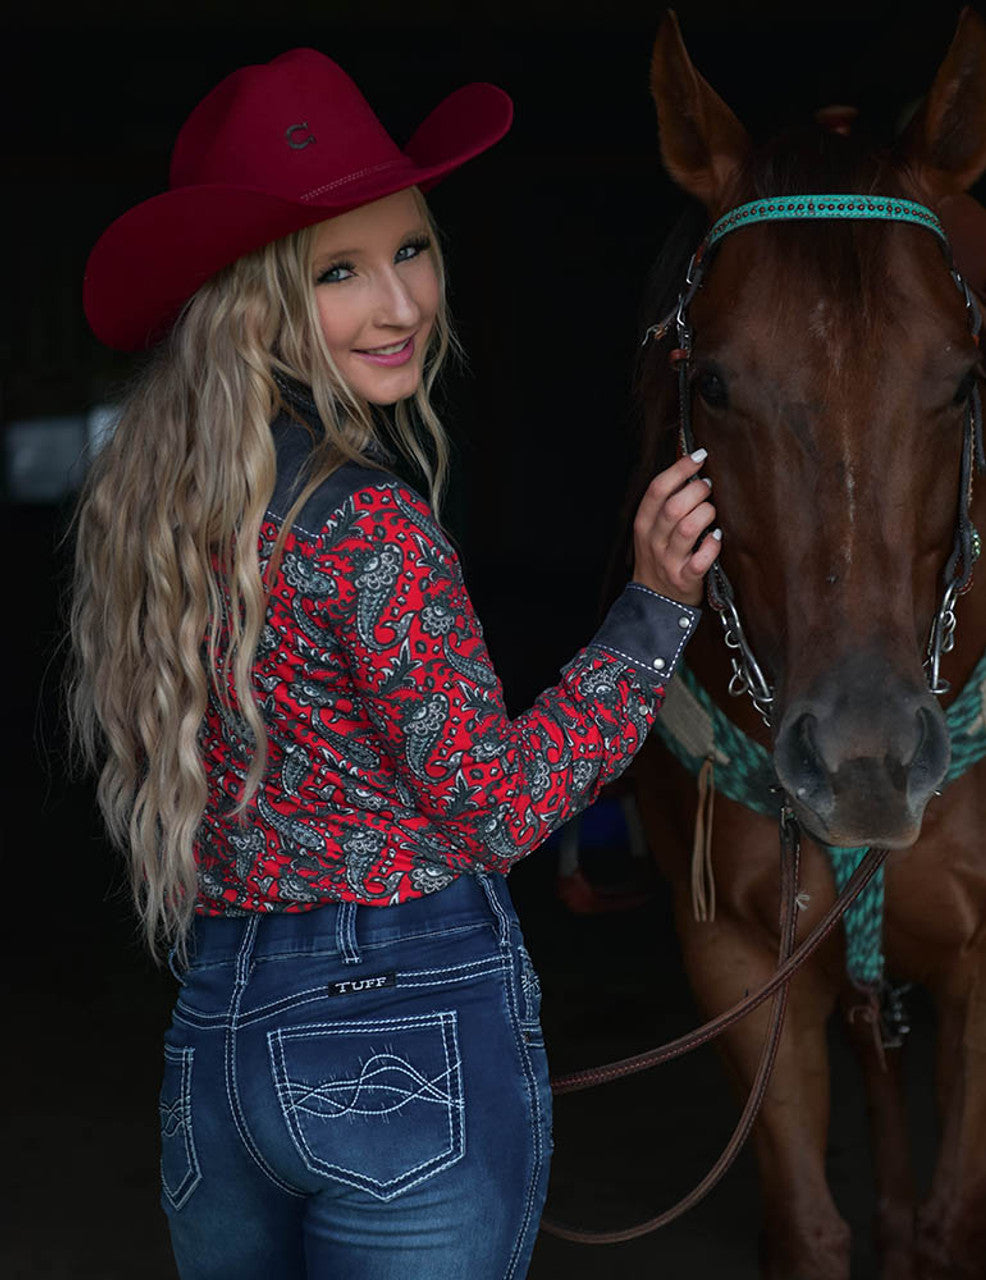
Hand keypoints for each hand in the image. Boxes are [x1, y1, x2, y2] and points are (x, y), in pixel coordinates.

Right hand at [631, 448, 720, 605]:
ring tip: (711, 513)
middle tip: (707, 489)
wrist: (655, 599)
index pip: (657, 489)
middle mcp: (653, 541)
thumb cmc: (659, 555)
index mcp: (643, 523)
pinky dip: (712, 546)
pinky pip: (701, 560)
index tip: (699, 457)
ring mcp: (668, 561)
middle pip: (674, 507)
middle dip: (697, 492)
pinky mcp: (685, 579)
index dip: (680, 469)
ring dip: (706, 515)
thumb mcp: (652, 528)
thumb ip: (666, 503)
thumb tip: (691, 470)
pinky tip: (715, 538)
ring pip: (688, 529)